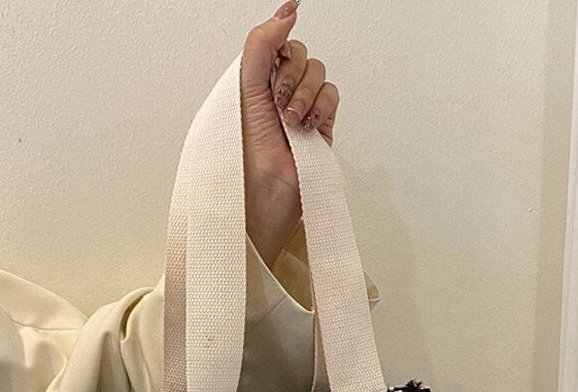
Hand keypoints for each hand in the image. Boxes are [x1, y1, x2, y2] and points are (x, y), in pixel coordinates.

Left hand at [242, 0, 339, 267]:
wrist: (265, 189)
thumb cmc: (247, 149)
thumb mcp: (246, 86)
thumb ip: (263, 43)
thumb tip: (288, 10)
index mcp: (255, 80)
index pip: (276, 42)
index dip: (278, 46)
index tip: (274, 61)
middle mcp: (279, 91)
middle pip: (300, 53)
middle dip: (290, 75)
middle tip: (277, 101)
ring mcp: (302, 107)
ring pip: (318, 72)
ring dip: (304, 94)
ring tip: (289, 121)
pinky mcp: (321, 124)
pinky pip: (332, 95)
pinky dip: (320, 107)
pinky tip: (306, 127)